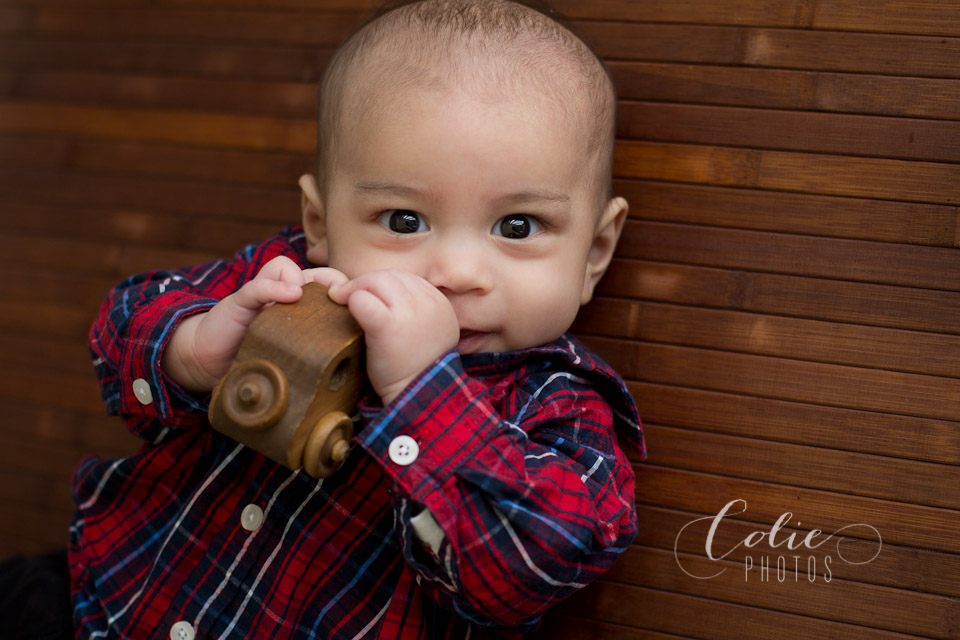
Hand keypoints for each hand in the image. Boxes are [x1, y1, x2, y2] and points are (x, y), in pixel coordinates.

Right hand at [162, 256, 347, 391]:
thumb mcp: (293, 353)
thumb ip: (317, 347)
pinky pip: (260, 285)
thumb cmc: (258, 355)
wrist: (212, 359)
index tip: (359, 308)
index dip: (345, 292)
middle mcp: (283, 293)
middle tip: (342, 300)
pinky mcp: (241, 300)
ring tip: (309, 302)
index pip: (329, 284)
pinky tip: (289, 295)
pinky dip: (275, 287)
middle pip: (315, 273)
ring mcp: (262, 294)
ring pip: (288, 269)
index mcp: (300, 305)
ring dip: (302, 283)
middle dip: (331, 283)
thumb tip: (352, 358)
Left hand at [328, 270, 458, 404]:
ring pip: (373, 281)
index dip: (382, 286)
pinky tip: (346, 312)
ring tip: (342, 302)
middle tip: (346, 297)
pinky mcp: (387, 325)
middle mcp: (427, 302)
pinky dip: (351, 302)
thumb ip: (412, 309)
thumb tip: (377, 292)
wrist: (418, 396)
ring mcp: (409, 312)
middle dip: (365, 284)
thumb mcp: (426, 332)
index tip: (370, 300)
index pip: (404, 278)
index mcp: (438, 302)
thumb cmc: (415, 368)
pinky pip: (362, 300)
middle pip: (388, 275)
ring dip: (354, 290)